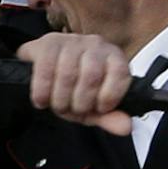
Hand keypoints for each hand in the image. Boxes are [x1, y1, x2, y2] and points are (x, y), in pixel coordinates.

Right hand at [18, 32, 132, 134]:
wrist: (45, 73)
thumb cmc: (74, 90)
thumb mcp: (93, 108)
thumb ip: (110, 117)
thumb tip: (126, 127)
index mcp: (113, 57)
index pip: (120, 74)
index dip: (109, 97)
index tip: (99, 109)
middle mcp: (95, 44)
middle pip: (91, 76)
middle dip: (80, 103)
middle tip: (72, 111)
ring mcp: (71, 41)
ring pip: (67, 74)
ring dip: (60, 100)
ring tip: (58, 106)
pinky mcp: (47, 43)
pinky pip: (45, 69)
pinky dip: (42, 91)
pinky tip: (42, 100)